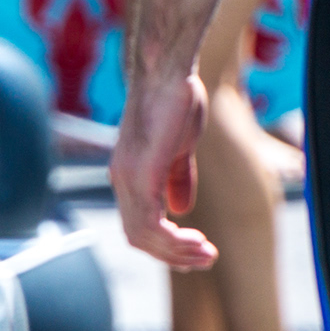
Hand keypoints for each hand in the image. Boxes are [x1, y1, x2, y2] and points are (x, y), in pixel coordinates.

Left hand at [110, 70, 219, 269]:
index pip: (139, 224)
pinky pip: (151, 225)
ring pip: (143, 237)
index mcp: (129, 175)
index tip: (197, 248)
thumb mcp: (180, 146)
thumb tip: (180, 209)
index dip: (166, 243)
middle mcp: (122, 181)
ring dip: (177, 252)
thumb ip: (177, 177)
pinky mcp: (141, 175)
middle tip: (206, 259)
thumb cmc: (176, 100)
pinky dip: (174, 241)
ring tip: (208, 254)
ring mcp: (128, 180)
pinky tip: (198, 240)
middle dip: (173, 255)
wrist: (167, 71)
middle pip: (138, 238)